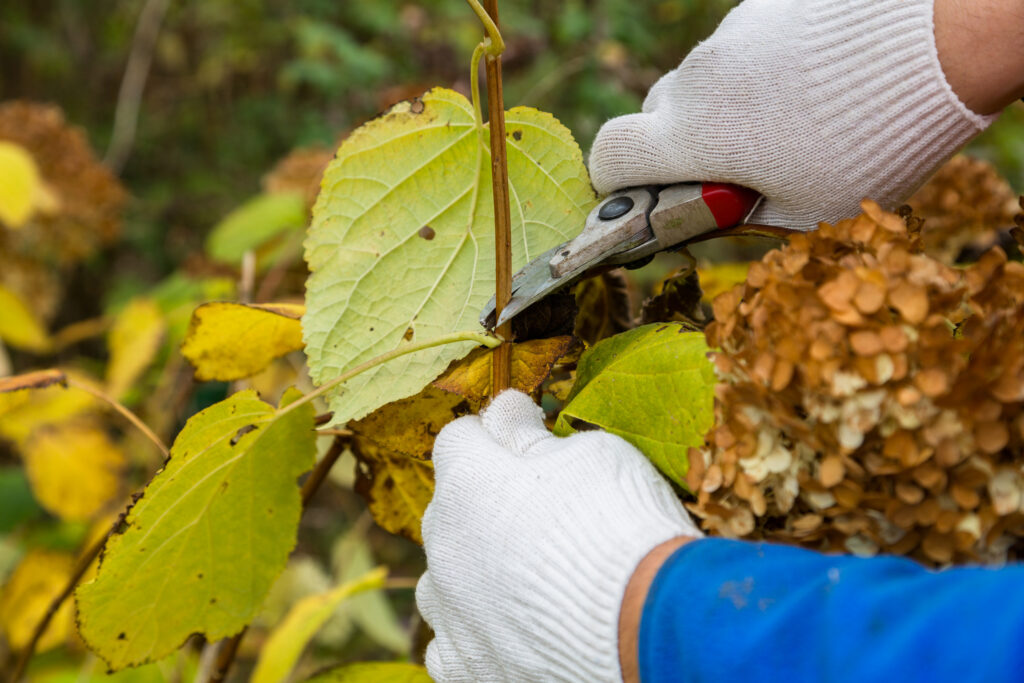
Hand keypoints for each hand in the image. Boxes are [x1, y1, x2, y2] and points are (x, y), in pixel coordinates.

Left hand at [416, 390, 701, 681]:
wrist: (645, 626)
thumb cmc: (622, 525)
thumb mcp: (589, 454)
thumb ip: (531, 435)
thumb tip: (507, 411)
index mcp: (468, 482)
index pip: (460, 439)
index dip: (496, 435)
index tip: (527, 435)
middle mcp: (443, 545)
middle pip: (450, 509)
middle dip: (486, 503)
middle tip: (541, 513)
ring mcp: (450, 611)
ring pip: (444, 579)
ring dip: (474, 571)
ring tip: (526, 578)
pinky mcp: (465, 667)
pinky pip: (453, 641)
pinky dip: (477, 631)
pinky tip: (515, 628)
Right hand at [588, 0, 995, 229]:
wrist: (939, 46)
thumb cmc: (869, 148)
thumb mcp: (800, 211)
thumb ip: (733, 214)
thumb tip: (696, 211)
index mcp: (694, 137)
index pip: (611, 154)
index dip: (614, 181)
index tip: (644, 195)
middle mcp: (697, 79)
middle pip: (656, 116)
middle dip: (680, 147)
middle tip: (735, 170)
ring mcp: (729, 36)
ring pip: (699, 83)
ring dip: (723, 109)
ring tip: (790, 125)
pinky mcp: (761, 8)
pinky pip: (736, 49)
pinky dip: (753, 74)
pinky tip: (806, 86)